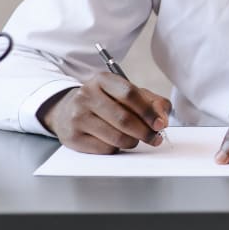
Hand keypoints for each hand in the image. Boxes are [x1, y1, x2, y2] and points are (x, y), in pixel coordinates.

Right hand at [37, 72, 171, 153]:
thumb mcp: (127, 94)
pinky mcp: (72, 137)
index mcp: (103, 80)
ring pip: (115, 137)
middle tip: (155, 138)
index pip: (130, 94)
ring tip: (134, 140)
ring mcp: (77, 116)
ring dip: (132, 142)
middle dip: (145, 132)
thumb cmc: (106, 102)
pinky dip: (116, 149)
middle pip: (124, 119)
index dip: (148, 111)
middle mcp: (87, 95)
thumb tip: (162, 120)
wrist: (66, 110)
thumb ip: (152, 102)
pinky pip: (104, 149)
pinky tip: (115, 142)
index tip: (160, 124)